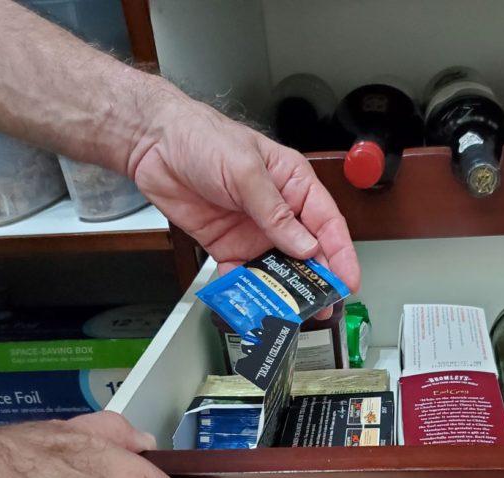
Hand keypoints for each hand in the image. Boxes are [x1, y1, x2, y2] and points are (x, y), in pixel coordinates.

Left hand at [129, 95, 360, 293]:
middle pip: (307, 253)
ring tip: (289, 312)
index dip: (341, 254)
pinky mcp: (227, 246)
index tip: (348, 281)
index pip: (327, 224)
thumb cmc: (204, 139)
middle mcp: (279, 212)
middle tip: (322, 306)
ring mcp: (253, 231)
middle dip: (316, 280)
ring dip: (283, 290)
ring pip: (277, 268)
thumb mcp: (247, 171)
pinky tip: (251, 302)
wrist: (154, 145)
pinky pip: (242, 274)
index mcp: (294, 185)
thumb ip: (276, 212)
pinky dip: (246, 290)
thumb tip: (306, 247)